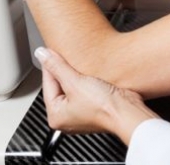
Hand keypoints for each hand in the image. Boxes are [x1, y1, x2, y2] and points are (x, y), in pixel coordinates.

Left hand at [35, 47, 157, 143]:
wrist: (128, 113)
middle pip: (59, 86)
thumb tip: (42, 54)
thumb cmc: (103, 107)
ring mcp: (80, 114)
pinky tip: (92, 75)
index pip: (47, 83)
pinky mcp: (93, 108)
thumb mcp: (75, 82)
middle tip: (68, 57)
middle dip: (64, 71)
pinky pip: (84, 91)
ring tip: (82, 66)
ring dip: (77, 75)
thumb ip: (57, 67)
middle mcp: (66, 118)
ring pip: (73, 87)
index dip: (50, 64)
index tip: (51, 50)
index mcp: (55, 116)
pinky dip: (87, 82)